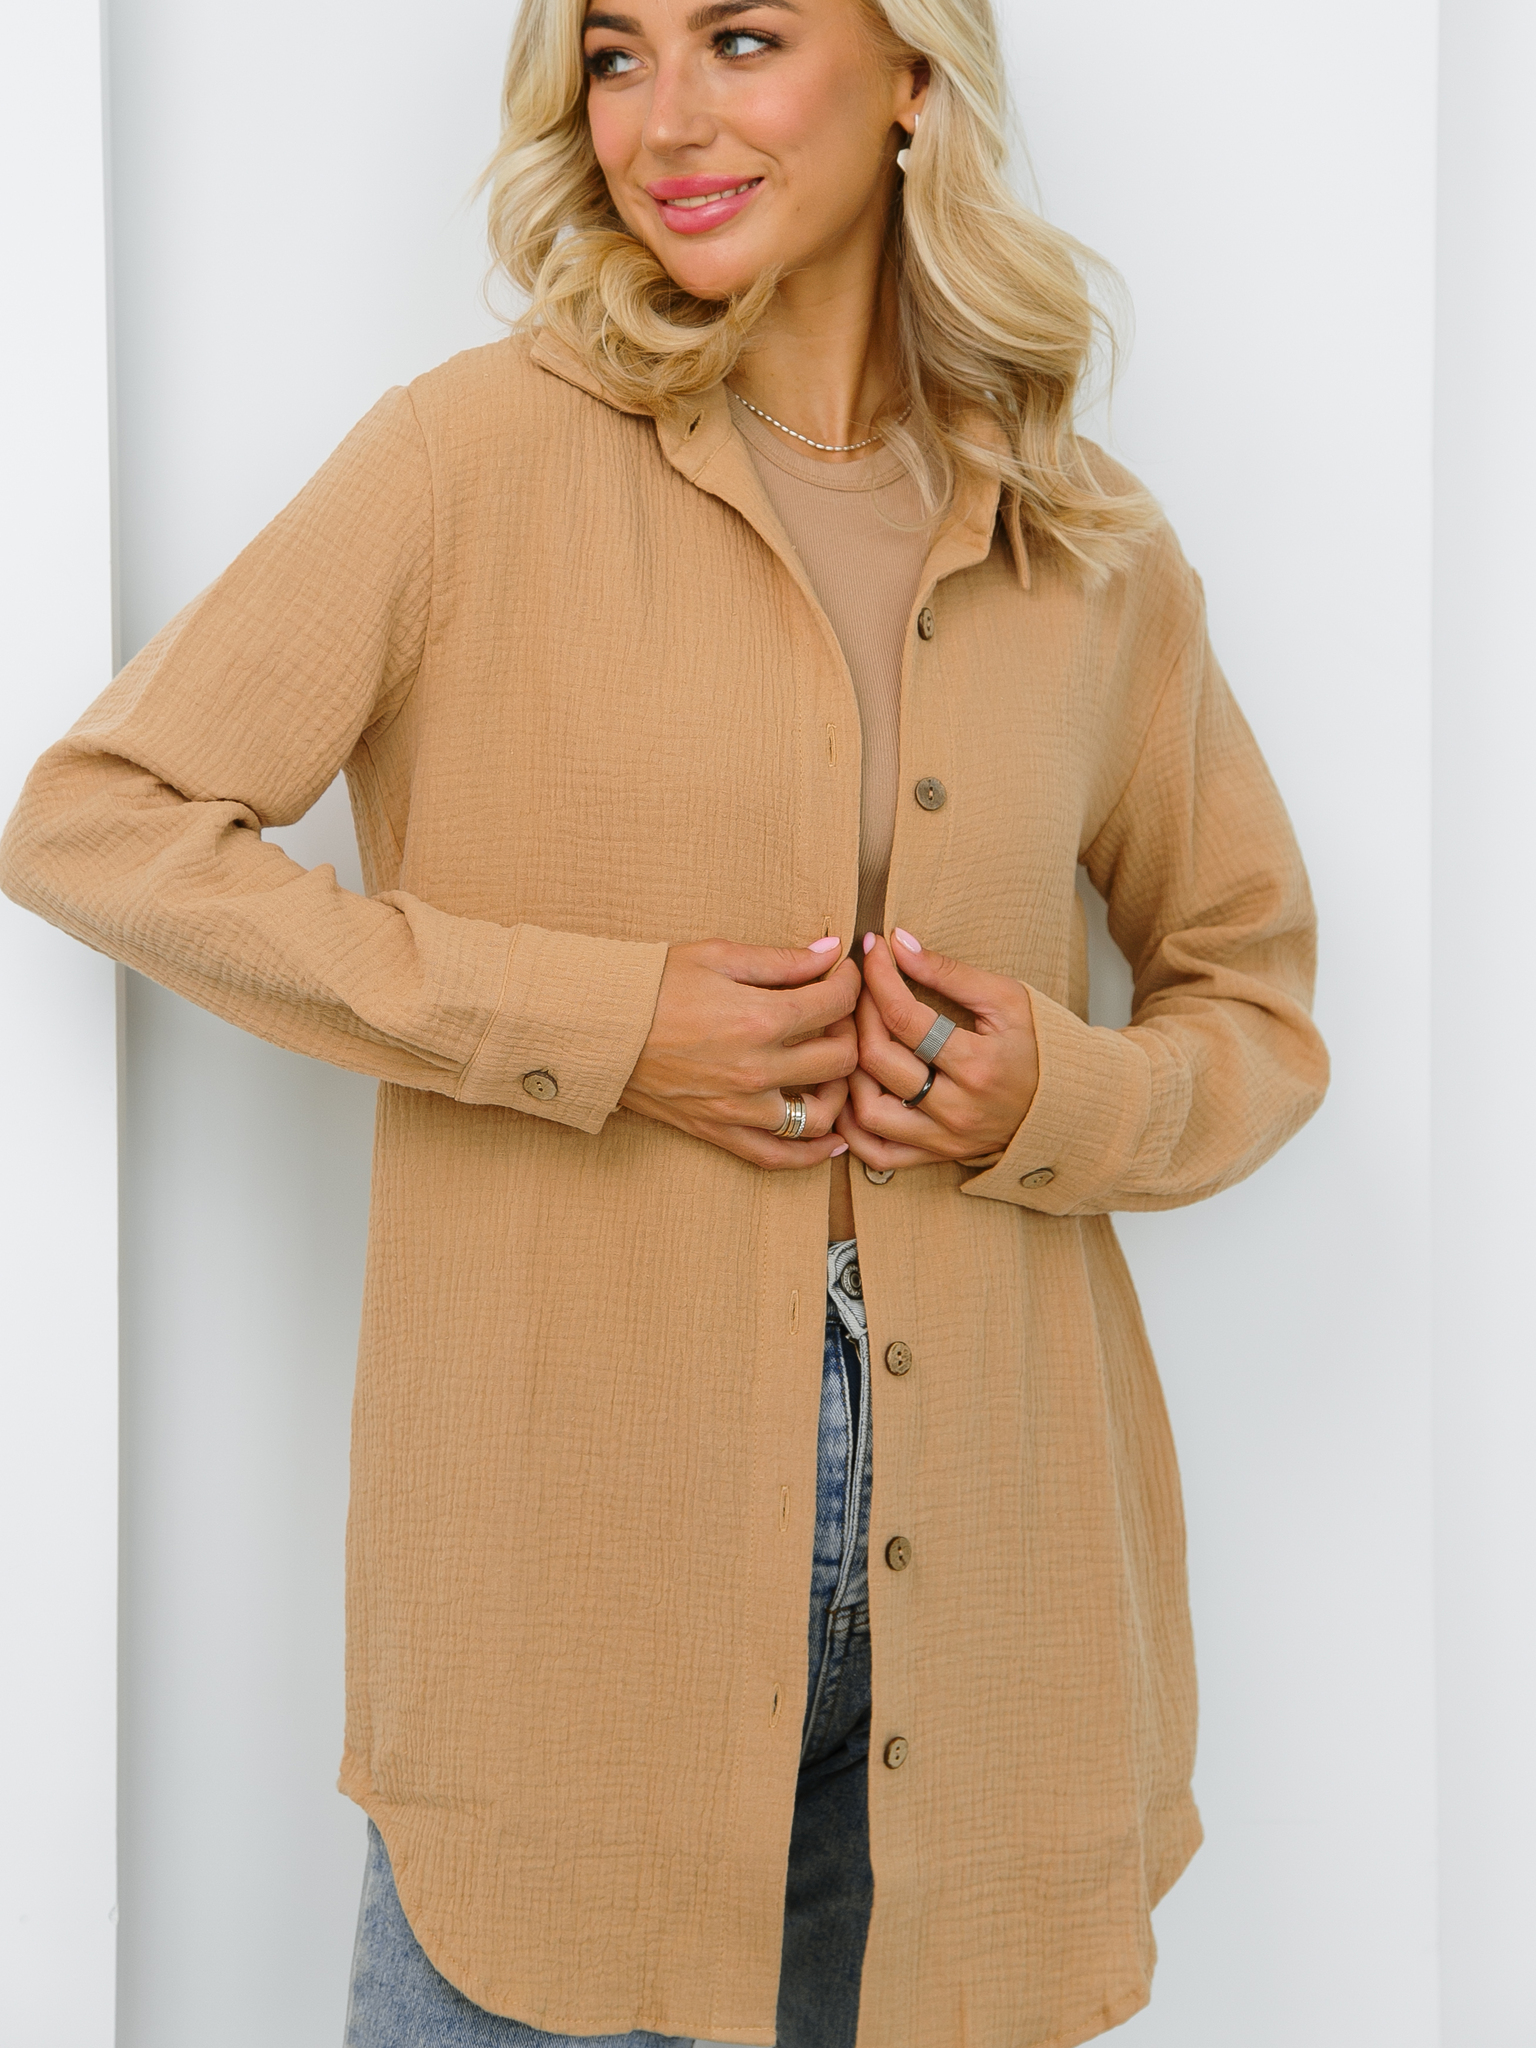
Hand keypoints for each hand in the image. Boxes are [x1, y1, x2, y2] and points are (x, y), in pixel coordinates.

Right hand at [621, 937, 859, 1167]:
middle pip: (841, 1059)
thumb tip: (831, 952)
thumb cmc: (652, 984)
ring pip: (821, 1115)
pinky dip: (812, 1155)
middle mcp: (757, 1069)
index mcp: (760, 1018)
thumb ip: (781, 959)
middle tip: (838, 1018)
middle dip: (851, 1032)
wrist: (597, 1027)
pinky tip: (832, 1141)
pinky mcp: (719, 1131)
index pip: (836, 1003)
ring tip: (831, 1070)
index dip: (850, 983)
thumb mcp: (718, 955)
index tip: (844, 976)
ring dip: (838, 1091)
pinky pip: (777, 1156)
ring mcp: (739, 1108)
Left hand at [836, 929, 1039, 1170]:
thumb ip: (949, 971)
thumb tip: (898, 942)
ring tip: (854, 1037)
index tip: (872, 948)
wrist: (1072, 1104)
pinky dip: (853, 1128)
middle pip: (878, 1061)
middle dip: (859, 1014)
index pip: (904, 1016)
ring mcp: (945, 1138)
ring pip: (868, 1112)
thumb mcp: (1006, 998)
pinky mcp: (938, 1156)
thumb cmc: (1040, 1045)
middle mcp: (957, 1108)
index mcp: (978, 1064)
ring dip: (849, 1071)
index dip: (879, 977)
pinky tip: (851, 1092)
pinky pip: (878, 1153)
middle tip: (860, 988)